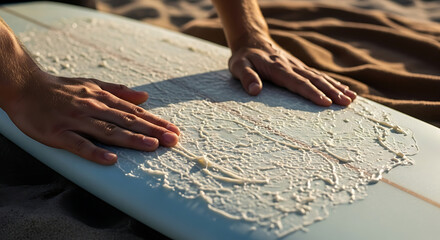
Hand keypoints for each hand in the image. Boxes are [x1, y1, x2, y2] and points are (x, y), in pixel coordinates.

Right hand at [4, 69, 179, 164]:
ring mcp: (76, 121)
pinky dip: (94, 151)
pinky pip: (78, 144)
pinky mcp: (58, 133)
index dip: (155, 122)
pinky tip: (110, 159)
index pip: (134, 112)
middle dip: (152, 131)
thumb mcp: (93, 85)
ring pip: (108, 131)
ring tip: (152, 146)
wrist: (25, 87)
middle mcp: (93, 108)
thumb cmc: (61, 88)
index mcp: (102, 99)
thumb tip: (145, 96)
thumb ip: (119, 91)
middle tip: (172, 140)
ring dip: (131, 139)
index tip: (174, 130)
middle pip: (127, 122)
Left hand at [228, 34, 356, 105]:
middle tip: (346, 103)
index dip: (312, 93)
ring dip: (336, 88)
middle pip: (314, 80)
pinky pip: (318, 75)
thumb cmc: (244, 57)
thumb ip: (247, 77)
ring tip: (351, 99)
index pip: (298, 82)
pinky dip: (332, 82)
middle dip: (331, 92)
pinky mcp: (300, 67)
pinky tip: (344, 89)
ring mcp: (298, 66)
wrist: (251, 41)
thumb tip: (254, 91)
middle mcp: (292, 66)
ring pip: (320, 77)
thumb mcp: (239, 66)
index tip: (325, 103)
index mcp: (278, 68)